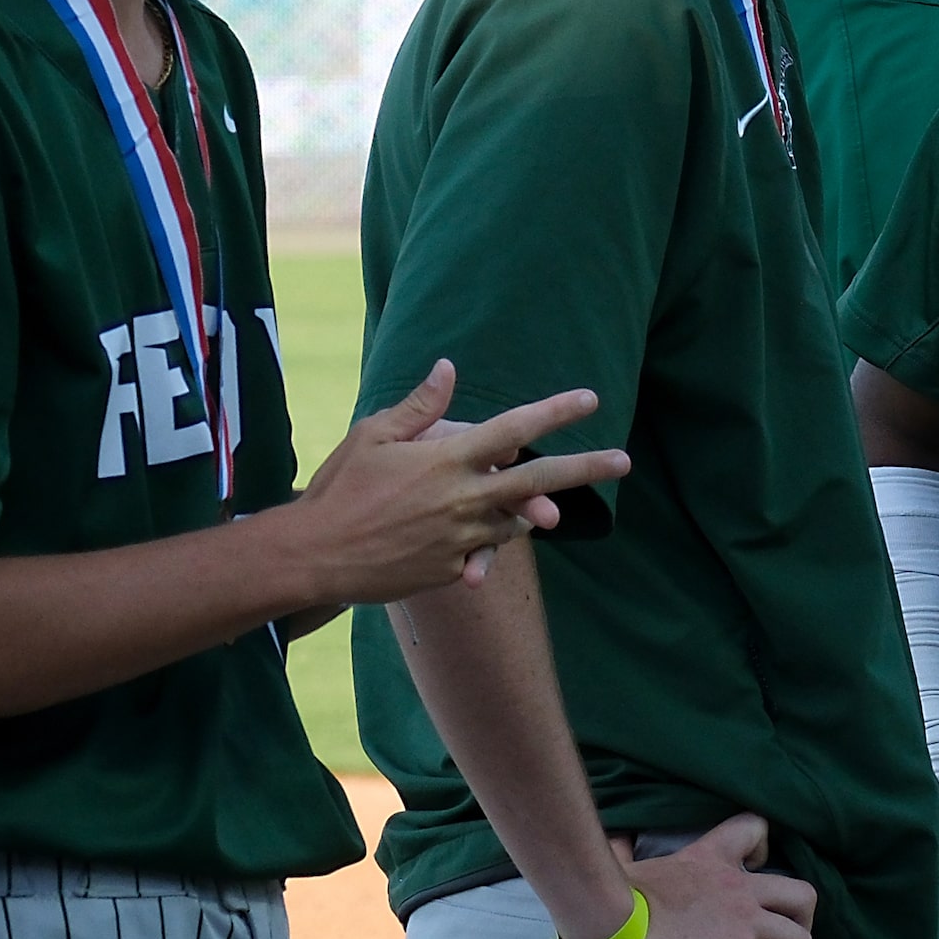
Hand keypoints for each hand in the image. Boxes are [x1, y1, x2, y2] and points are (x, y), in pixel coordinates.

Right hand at [292, 362, 630, 603]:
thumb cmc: (340, 488)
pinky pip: (481, 553)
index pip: (516, 430)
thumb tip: (449, 368)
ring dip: (524, 512)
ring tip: (526, 508)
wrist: (313, 556)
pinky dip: (480, 544)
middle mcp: (465, 499)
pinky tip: (456, 540)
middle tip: (625, 461)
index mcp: (448, 459)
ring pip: (514, 522)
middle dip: (587, 469)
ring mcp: (462, 539)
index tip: (590, 399)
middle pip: (540, 482)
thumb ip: (420, 406)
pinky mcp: (452, 570)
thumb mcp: (373, 435)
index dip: (556, 412)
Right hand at [599, 815, 816, 938]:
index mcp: (712, 859)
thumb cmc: (610, 895)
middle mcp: (740, 887)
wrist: (611, 918)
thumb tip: (615, 849)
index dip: (763, 850)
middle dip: (804, 925)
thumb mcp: (633, 866)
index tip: (755, 869)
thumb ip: (635, 857)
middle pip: (802, 895)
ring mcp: (745, 921)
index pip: (754, 830)